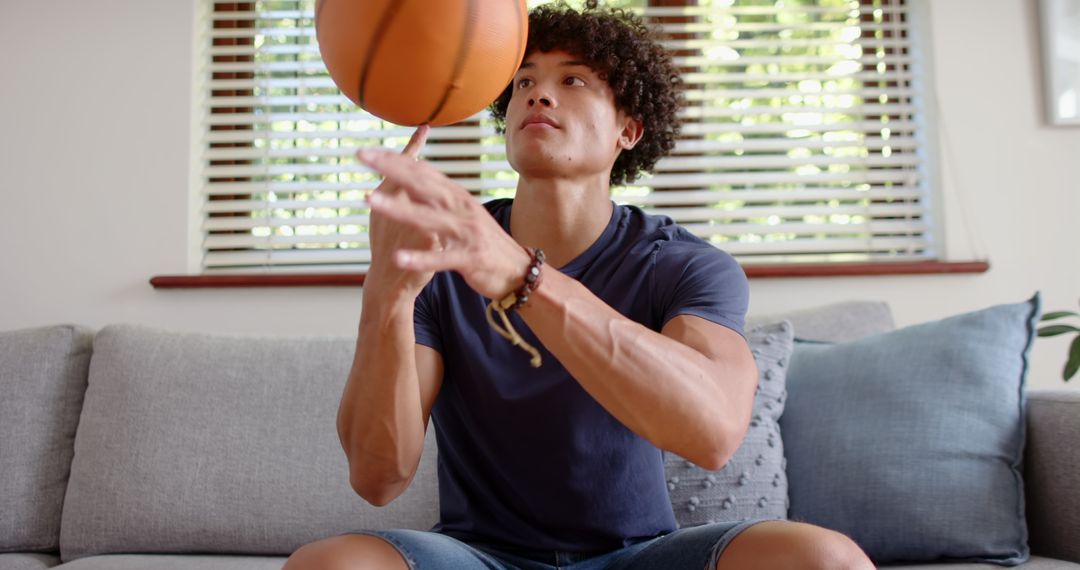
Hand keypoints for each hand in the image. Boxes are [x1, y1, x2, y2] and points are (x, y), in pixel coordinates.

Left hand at [358, 149, 530, 300]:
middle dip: (391, 169)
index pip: (423, 171)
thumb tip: (417, 176)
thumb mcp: (463, 213)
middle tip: (362, 157)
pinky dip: (421, 257)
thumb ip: (440, 196)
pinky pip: (441, 258)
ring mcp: (466, 233)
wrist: (518, 270)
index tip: (369, 152)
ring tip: (370, 200)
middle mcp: (461, 208)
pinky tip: (399, 258)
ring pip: (427, 218)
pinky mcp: (470, 258)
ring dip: (397, 209)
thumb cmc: (484, 242)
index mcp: (457, 197)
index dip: (396, 160)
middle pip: (422, 185)